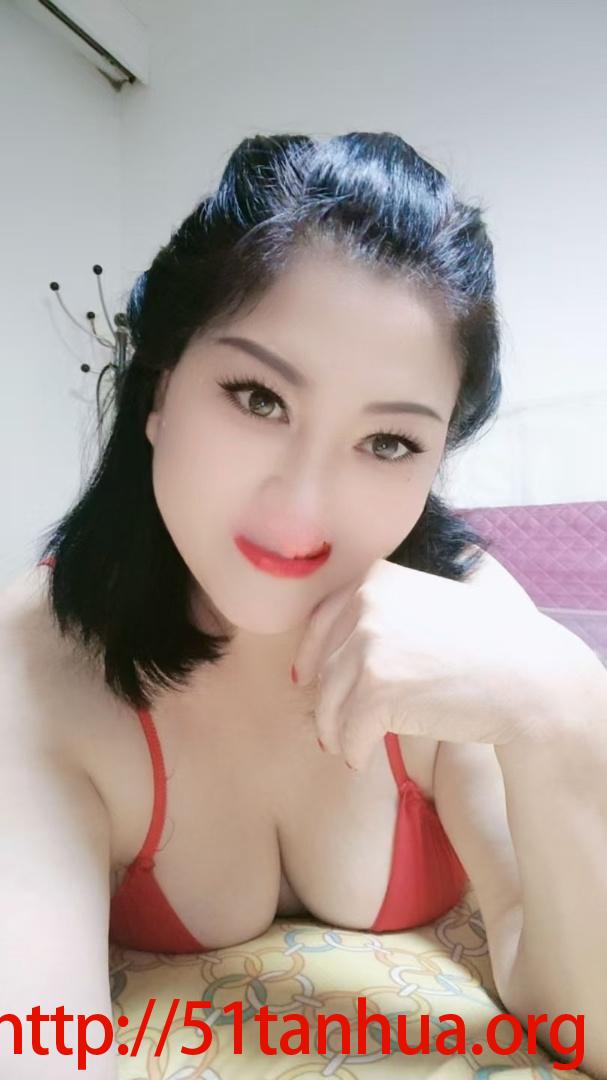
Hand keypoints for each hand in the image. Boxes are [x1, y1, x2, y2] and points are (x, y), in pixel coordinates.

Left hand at [291, 556, 582, 770]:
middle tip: (330, 729)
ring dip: (335, 732)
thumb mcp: (433, 603)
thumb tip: (342, 645)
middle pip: (326, 665)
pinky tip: (363, 760)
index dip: (311, 655)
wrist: (529, 679)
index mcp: (379, 578)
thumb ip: (389, 610)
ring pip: (330, 702)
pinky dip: (353, 751)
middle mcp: (368, 605)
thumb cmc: (491, 646)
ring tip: (347, 748)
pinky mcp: (376, 691)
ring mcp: (369, 647)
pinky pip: (349, 732)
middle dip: (327, 702)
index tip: (304, 678)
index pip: (323, 620)